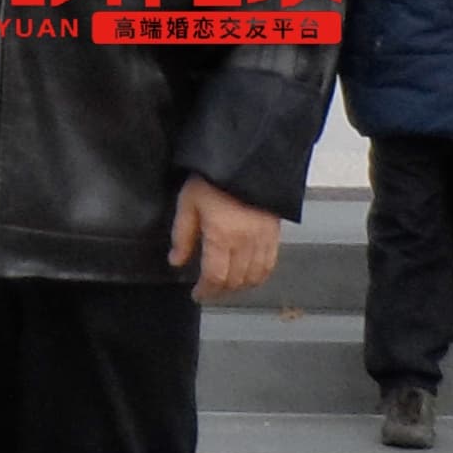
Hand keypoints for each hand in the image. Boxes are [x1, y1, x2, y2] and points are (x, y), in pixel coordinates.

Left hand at [169, 176, 280, 302]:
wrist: (246, 157)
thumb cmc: (213, 178)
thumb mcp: (188, 202)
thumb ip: (182, 235)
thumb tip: (176, 261)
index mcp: (222, 236)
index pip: (215, 277)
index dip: (205, 291)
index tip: (197, 294)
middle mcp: (245, 242)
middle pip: (235, 281)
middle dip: (220, 290)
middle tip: (209, 289)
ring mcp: (263, 239)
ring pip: (254, 277)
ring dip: (239, 286)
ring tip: (226, 284)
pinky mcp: (275, 232)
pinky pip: (270, 264)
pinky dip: (259, 275)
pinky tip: (249, 274)